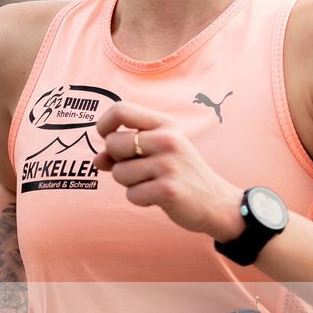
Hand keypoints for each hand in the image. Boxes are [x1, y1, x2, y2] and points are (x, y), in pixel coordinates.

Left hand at [93, 100, 243, 238]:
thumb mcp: (156, 154)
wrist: (215, 202)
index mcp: (165, 125)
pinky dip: (140, 199)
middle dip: (117, 161)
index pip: (120, 110)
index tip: (107, 138)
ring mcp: (169, 164)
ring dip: (129, 184)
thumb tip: (97, 159)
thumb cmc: (179, 174)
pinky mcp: (168, 190)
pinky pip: (131, 195)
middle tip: (139, 170)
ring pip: (118, 173)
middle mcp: (167, 139)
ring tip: (153, 183)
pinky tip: (158, 198)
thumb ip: (124, 153)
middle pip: (113, 143)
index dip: (104, 124)